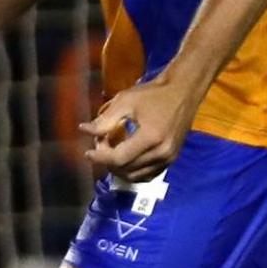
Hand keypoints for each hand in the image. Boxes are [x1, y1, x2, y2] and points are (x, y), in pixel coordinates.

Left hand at [81, 76, 197, 180]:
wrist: (182, 93)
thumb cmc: (152, 95)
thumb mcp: (125, 102)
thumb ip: (104, 120)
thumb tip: (84, 130)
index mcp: (151, 138)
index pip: (119, 158)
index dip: (100, 157)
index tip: (87, 152)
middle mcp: (162, 152)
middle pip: (126, 169)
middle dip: (107, 160)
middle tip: (100, 145)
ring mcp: (169, 158)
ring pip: (136, 175)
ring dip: (119, 167)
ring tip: (110, 151)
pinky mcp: (172, 159)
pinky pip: (148, 175)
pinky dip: (132, 171)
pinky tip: (124, 159)